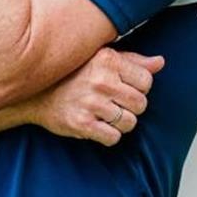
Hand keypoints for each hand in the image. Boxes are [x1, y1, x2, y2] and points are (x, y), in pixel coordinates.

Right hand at [19, 47, 164, 145]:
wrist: (36, 94)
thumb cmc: (74, 73)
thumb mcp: (103, 58)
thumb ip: (133, 61)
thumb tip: (160, 62)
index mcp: (108, 60)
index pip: (147, 81)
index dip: (140, 87)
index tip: (126, 88)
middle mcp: (101, 80)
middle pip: (141, 104)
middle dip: (132, 107)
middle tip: (116, 103)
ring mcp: (91, 103)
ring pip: (129, 123)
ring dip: (121, 122)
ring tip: (107, 114)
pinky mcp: (82, 124)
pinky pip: (113, 138)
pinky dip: (109, 135)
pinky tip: (98, 125)